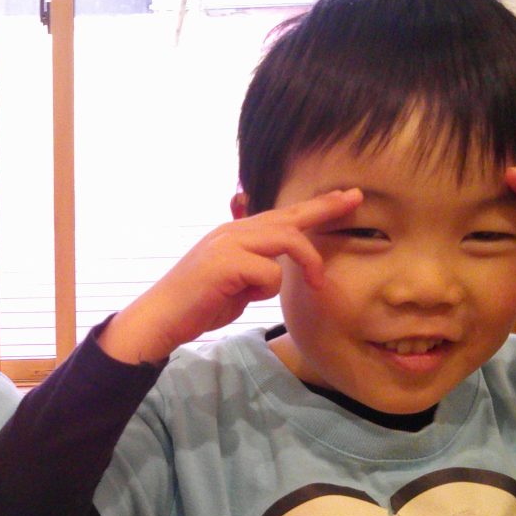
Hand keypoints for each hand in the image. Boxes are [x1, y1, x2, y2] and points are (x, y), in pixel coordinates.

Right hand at [99, 188, 362, 363]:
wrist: (160, 318)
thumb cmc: (198, 305)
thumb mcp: (236, 284)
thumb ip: (258, 270)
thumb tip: (280, 269)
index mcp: (236, 234)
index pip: (282, 216)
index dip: (315, 207)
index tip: (345, 198)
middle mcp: (233, 232)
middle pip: (289, 216)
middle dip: (325, 208)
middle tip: (355, 198)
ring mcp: (228, 244)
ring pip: (285, 239)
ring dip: (306, 261)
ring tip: (315, 283)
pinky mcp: (225, 263)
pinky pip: (269, 271)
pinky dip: (267, 288)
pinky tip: (245, 297)